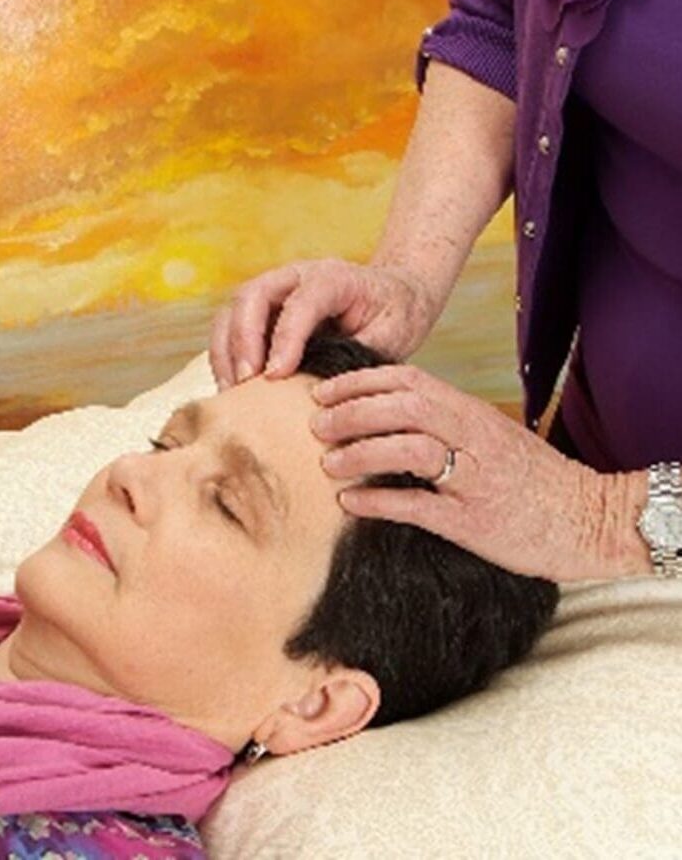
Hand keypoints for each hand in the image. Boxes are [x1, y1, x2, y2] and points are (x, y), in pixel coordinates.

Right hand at [210, 259, 438, 388]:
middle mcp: (295, 277)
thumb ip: (357, 356)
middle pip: (252, 296)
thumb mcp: (392, 334)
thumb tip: (321, 388)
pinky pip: (231, 329)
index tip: (276, 375)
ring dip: (226, 352)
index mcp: (333, 278)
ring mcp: (274, 292)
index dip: (285, 338)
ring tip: (232, 392)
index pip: (300, 302)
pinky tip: (233, 389)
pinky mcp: (262, 312)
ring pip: (232, 311)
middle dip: (243, 340)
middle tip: (246, 382)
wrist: (395, 295)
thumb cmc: (394, 314)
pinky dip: (225, 358)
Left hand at [311, 364, 650, 581]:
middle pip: (404, 408)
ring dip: (361, 453)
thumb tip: (384, 416)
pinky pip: (419, 507)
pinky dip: (379, 501)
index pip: (409, 382)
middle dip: (352, 412)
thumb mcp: (490, 434)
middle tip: (315, 425)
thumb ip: (445, 421)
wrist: (588, 518)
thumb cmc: (531, 476)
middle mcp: (473, 437)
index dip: (360, 383)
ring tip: (327, 463)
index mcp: (472, 412)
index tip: (323, 391)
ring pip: (410, 450)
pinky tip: (350, 503)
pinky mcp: (474, 522)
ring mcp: (475, 479)